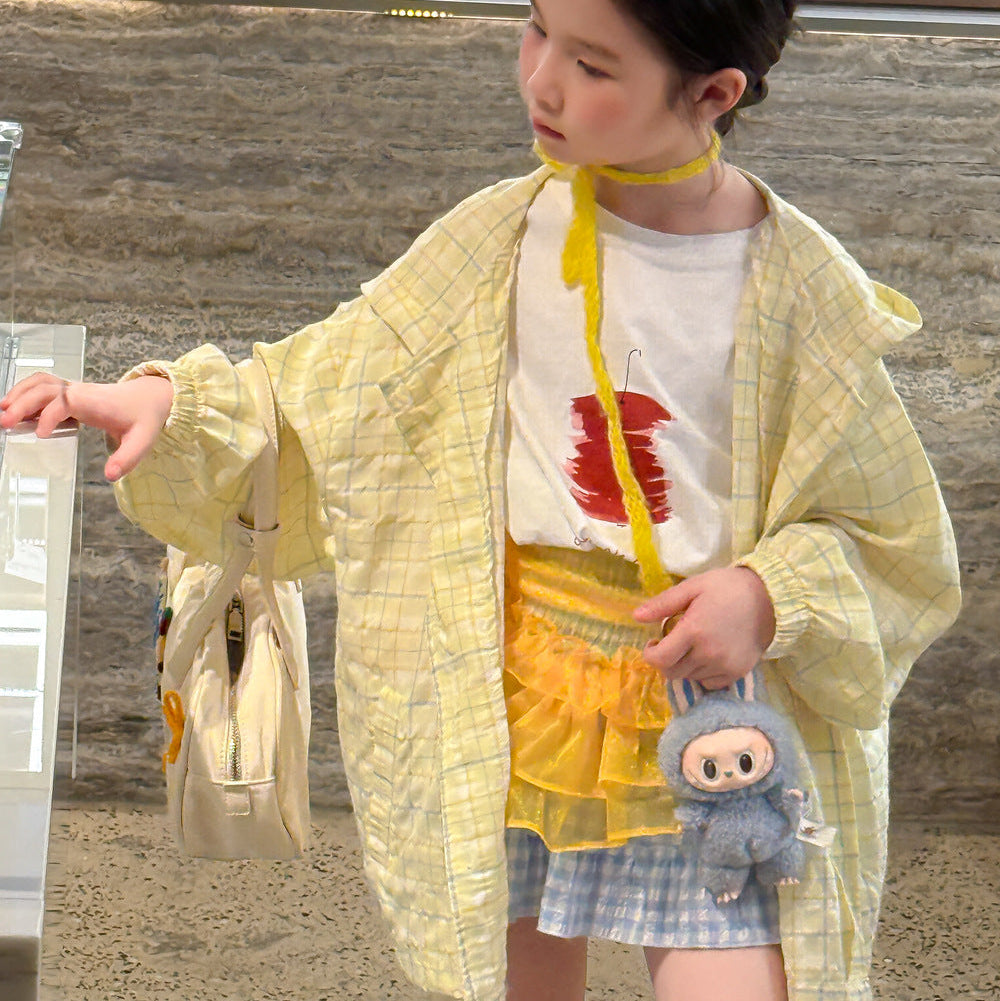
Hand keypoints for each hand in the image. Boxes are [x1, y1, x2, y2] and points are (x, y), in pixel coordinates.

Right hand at [0, 373, 173, 480]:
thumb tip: (110, 476)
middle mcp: (80, 392)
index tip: (40, 435)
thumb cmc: (144, 418)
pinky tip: (14, 411)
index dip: (49, 416)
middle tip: (4, 424)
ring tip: (1, 414)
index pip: (63, 402)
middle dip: (22, 403)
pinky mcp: (69, 394)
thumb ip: (127, 458)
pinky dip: (24, 394)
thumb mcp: (142, 441)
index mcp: (94, 402)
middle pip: (44, 389)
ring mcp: (73, 391)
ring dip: (18, 395)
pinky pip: (42, 387)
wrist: (150, 398)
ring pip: (40, 383)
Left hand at [633, 566, 775, 688]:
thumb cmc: (727, 587)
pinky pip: (709, 683)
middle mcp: (708, 654)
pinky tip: (707, 655)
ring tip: (692, 645)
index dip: (650, 654)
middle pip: (672, 672)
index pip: (660, 659)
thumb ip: (663, 603)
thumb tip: (636, 616)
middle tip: (672, 643)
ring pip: (690, 677)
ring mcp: (724, 666)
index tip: (653, 643)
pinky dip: (702, 673)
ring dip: (684, 665)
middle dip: (665, 660)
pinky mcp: (738, 673)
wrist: (770, 598)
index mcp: (693, 631)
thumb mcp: (692, 587)